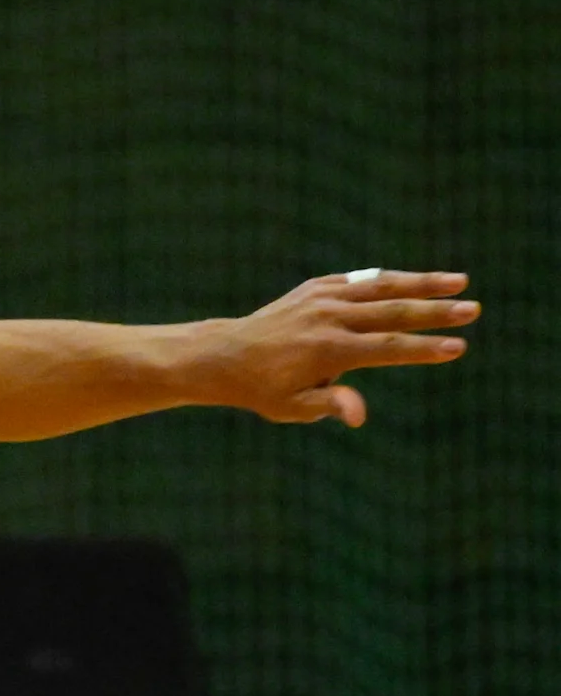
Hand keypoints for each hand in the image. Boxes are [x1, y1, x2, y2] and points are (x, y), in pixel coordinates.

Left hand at [215, 269, 474, 426]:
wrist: (223, 355)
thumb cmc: (262, 389)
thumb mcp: (291, 407)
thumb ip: (329, 405)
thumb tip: (360, 416)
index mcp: (327, 350)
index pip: (386, 347)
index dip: (423, 347)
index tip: (457, 347)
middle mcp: (328, 318)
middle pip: (392, 312)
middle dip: (435, 312)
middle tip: (472, 310)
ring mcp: (322, 298)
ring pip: (381, 286)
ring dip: (422, 282)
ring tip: (460, 282)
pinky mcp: (316, 287)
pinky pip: (359, 280)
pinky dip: (389, 279)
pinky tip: (418, 281)